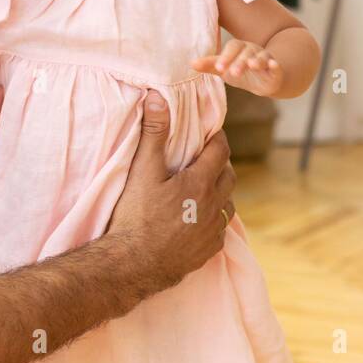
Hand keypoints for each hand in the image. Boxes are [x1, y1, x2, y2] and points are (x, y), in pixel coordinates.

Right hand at [108, 91, 235, 286]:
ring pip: (228, 204)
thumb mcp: (143, 170)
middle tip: (205, 159)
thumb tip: (158, 98)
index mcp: (201, 182)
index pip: (221, 150)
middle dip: (221, 164)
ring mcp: (214, 230)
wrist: (133, 265)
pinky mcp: (209, 251)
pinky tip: (199, 219)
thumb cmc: (136, 216)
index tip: (211, 134)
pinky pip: (220, 229)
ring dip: (220, 192)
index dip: (217, 139)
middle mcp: (214, 205)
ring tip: (203, 188)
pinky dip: (214, 219)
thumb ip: (154, 133)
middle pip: (229, 176)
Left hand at [191, 40, 282, 96]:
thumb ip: (210, 65)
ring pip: (261, 57)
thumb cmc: (240, 71)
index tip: (218, 67)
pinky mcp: (275, 69)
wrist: (263, 81)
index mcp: (239, 48)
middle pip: (246, 53)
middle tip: (233, 72)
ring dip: (257, 61)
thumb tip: (191, 63)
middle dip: (240, 62)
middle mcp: (252, 50)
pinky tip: (273, 65)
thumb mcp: (224, 70)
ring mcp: (265, 58)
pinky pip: (276, 65)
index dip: (225, 57)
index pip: (232, 48)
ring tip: (253, 65)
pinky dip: (274, 64)